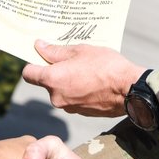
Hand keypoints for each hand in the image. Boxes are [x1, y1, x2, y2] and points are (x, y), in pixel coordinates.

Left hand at [22, 40, 143, 116]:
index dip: (32, 63)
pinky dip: (78, 91)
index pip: (28, 74)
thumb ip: (56, 51)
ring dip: (68, 81)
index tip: (41, 56)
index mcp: (52, 79)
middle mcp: (56, 97)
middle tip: (72, 59)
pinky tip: (93, 82)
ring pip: (61, 91)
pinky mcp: (81, 112)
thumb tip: (39, 47)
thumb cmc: (106, 66)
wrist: (130, 90)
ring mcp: (69, 107)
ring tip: (87, 70)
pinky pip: (73, 98)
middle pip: (46, 82)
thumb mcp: (80, 51)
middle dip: (56, 71)